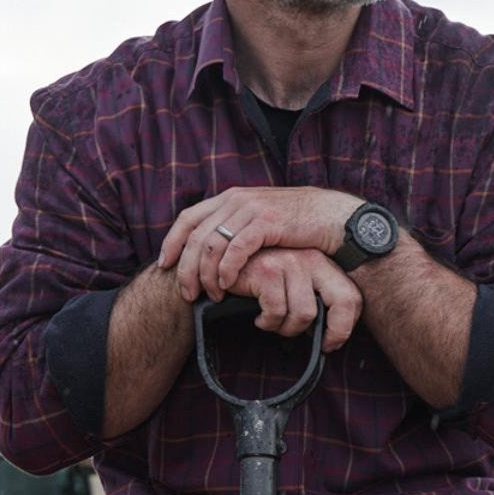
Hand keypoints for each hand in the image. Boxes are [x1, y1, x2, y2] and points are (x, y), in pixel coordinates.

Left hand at [157, 186, 362, 302]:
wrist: (329, 217)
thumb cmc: (295, 225)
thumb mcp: (258, 221)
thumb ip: (236, 228)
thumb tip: (214, 249)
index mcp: (229, 198)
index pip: (188, 218)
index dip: (172, 242)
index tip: (164, 265)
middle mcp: (235, 200)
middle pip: (195, 235)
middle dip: (186, 267)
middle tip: (187, 293)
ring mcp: (250, 209)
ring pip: (211, 243)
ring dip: (206, 274)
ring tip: (210, 295)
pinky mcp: (266, 222)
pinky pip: (236, 248)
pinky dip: (227, 269)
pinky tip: (227, 285)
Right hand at [228, 248, 362, 352]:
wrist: (222, 263)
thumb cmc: (260, 279)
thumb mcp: (293, 285)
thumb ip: (313, 299)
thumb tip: (329, 337)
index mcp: (323, 263)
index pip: (352, 296)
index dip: (345, 326)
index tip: (330, 344)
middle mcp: (312, 259)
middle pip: (342, 301)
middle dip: (335, 332)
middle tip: (320, 345)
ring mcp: (291, 263)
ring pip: (305, 314)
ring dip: (287, 328)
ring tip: (273, 323)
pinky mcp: (268, 271)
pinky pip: (277, 312)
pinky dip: (267, 323)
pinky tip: (259, 318)